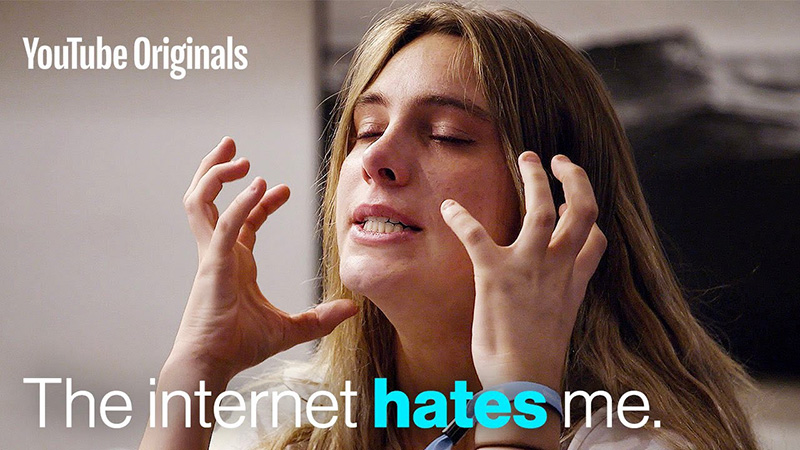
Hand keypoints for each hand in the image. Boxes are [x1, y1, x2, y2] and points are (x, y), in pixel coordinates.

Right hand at [172, 137, 356, 381]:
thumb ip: (320, 318)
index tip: (281, 187)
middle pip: (207, 200)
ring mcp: (212, 256)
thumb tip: (353, 308)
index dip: (259, 200)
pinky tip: (260, 187)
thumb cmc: (240, 347)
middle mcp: (219, 253)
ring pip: (200, 203)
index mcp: (233, 262)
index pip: (243, 220)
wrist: (213, 366)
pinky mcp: (213, 265)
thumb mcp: (290, 328)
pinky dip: (240, 203)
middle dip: (217, 170)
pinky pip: (224, 224)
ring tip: (236, 155)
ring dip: (215, 174)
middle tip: (232, 146)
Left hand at [440, 152, 605, 388]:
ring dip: (535, 178)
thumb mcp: (558, 323)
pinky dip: (460, 218)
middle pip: (582, 210)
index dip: (588, 219)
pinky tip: (448, 208)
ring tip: (527, 157)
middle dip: (573, 178)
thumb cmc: (534, 358)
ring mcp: (529, 268)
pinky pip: (476, 235)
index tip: (574, 205)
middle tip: (556, 160)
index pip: (596, 240)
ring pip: (541, 208)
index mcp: (573, 282)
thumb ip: (560, 295)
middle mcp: (558, 268)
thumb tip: (552, 284)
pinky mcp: (496, 275)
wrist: (521, 383)